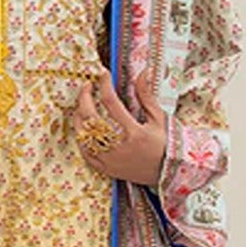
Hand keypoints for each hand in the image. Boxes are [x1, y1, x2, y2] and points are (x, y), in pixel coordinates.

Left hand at [72, 68, 166, 187]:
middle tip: (87, 86)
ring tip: (81, 105)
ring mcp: (110, 160)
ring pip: (83, 136)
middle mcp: (120, 147)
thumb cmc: (164, 145)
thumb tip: (142, 73)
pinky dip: (81, 138)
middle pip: (91, 118)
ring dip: (79, 117)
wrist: (167, 173)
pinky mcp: (106, 169)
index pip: (111, 103)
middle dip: (84, 98)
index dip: (104, 85)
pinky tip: (82, 127)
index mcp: (134, 133)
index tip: (103, 74)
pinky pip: (85, 153)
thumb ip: (147, 96)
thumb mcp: (159, 119)